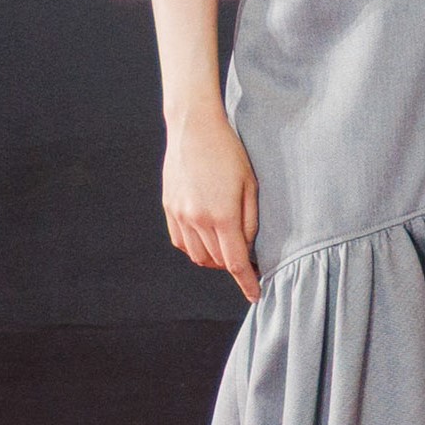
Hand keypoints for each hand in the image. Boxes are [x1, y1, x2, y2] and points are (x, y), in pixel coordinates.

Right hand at [162, 110, 260, 296]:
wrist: (194, 129)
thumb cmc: (230, 153)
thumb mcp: (251, 185)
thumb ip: (250, 221)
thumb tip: (247, 247)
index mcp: (222, 215)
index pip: (236, 262)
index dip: (247, 283)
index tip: (256, 295)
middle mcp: (197, 220)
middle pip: (216, 262)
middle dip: (233, 267)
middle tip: (248, 260)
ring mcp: (179, 215)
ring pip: (196, 255)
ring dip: (213, 259)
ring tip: (228, 248)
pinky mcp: (169, 208)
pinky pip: (180, 242)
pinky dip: (194, 248)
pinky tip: (206, 239)